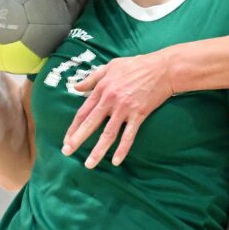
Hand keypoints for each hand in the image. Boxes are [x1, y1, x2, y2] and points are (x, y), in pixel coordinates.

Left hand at [61, 51, 173, 168]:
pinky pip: (129, 135)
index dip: (73, 127)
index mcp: (102, 88)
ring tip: (89, 164)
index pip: (83, 112)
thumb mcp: (110, 66)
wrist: (162, 69)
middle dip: (77, 139)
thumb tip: (75, 87)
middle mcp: (110, 100)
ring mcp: (124, 108)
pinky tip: (116, 161)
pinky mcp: (139, 114)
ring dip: (98, 150)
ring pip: (108, 133)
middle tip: (67, 152)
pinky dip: (122, 149)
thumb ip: (92, 78)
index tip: (66, 139)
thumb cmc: (136, 65)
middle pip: (91, 123)